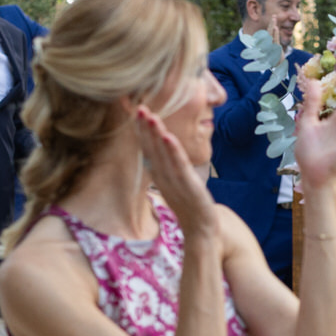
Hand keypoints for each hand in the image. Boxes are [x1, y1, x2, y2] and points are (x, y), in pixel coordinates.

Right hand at [135, 106, 218, 235]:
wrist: (200, 228)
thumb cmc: (188, 203)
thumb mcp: (174, 181)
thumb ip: (167, 165)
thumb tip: (162, 148)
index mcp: (158, 173)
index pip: (146, 148)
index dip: (141, 130)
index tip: (135, 112)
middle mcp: (162, 176)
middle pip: (150, 148)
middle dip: (144, 128)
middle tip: (138, 107)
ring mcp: (173, 180)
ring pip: (161, 154)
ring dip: (154, 134)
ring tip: (149, 116)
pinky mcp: (187, 185)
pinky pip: (178, 165)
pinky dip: (172, 150)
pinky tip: (167, 136)